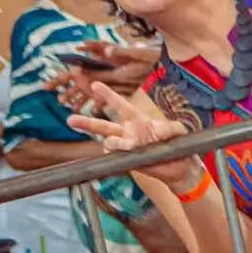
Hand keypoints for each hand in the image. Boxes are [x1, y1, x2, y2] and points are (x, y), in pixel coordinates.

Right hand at [44, 41, 160, 111]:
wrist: (164, 63)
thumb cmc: (148, 55)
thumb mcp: (134, 51)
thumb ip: (117, 50)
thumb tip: (99, 46)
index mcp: (100, 62)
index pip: (75, 70)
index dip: (61, 78)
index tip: (47, 86)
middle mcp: (102, 73)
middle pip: (79, 83)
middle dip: (68, 91)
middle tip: (59, 99)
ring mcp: (110, 82)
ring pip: (89, 93)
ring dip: (80, 100)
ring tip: (70, 108)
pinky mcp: (120, 90)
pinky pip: (105, 100)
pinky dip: (97, 106)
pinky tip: (92, 113)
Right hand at [66, 82, 197, 187]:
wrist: (181, 168)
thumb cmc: (178, 144)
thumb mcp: (179, 131)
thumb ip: (170, 127)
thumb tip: (157, 131)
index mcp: (137, 121)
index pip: (121, 106)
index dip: (109, 95)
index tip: (95, 84)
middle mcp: (127, 133)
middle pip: (104, 126)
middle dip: (86, 123)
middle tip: (70, 120)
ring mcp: (126, 149)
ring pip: (110, 144)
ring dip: (114, 144)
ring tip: (121, 144)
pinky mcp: (128, 162)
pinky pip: (118, 159)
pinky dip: (120, 157)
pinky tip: (123, 157)